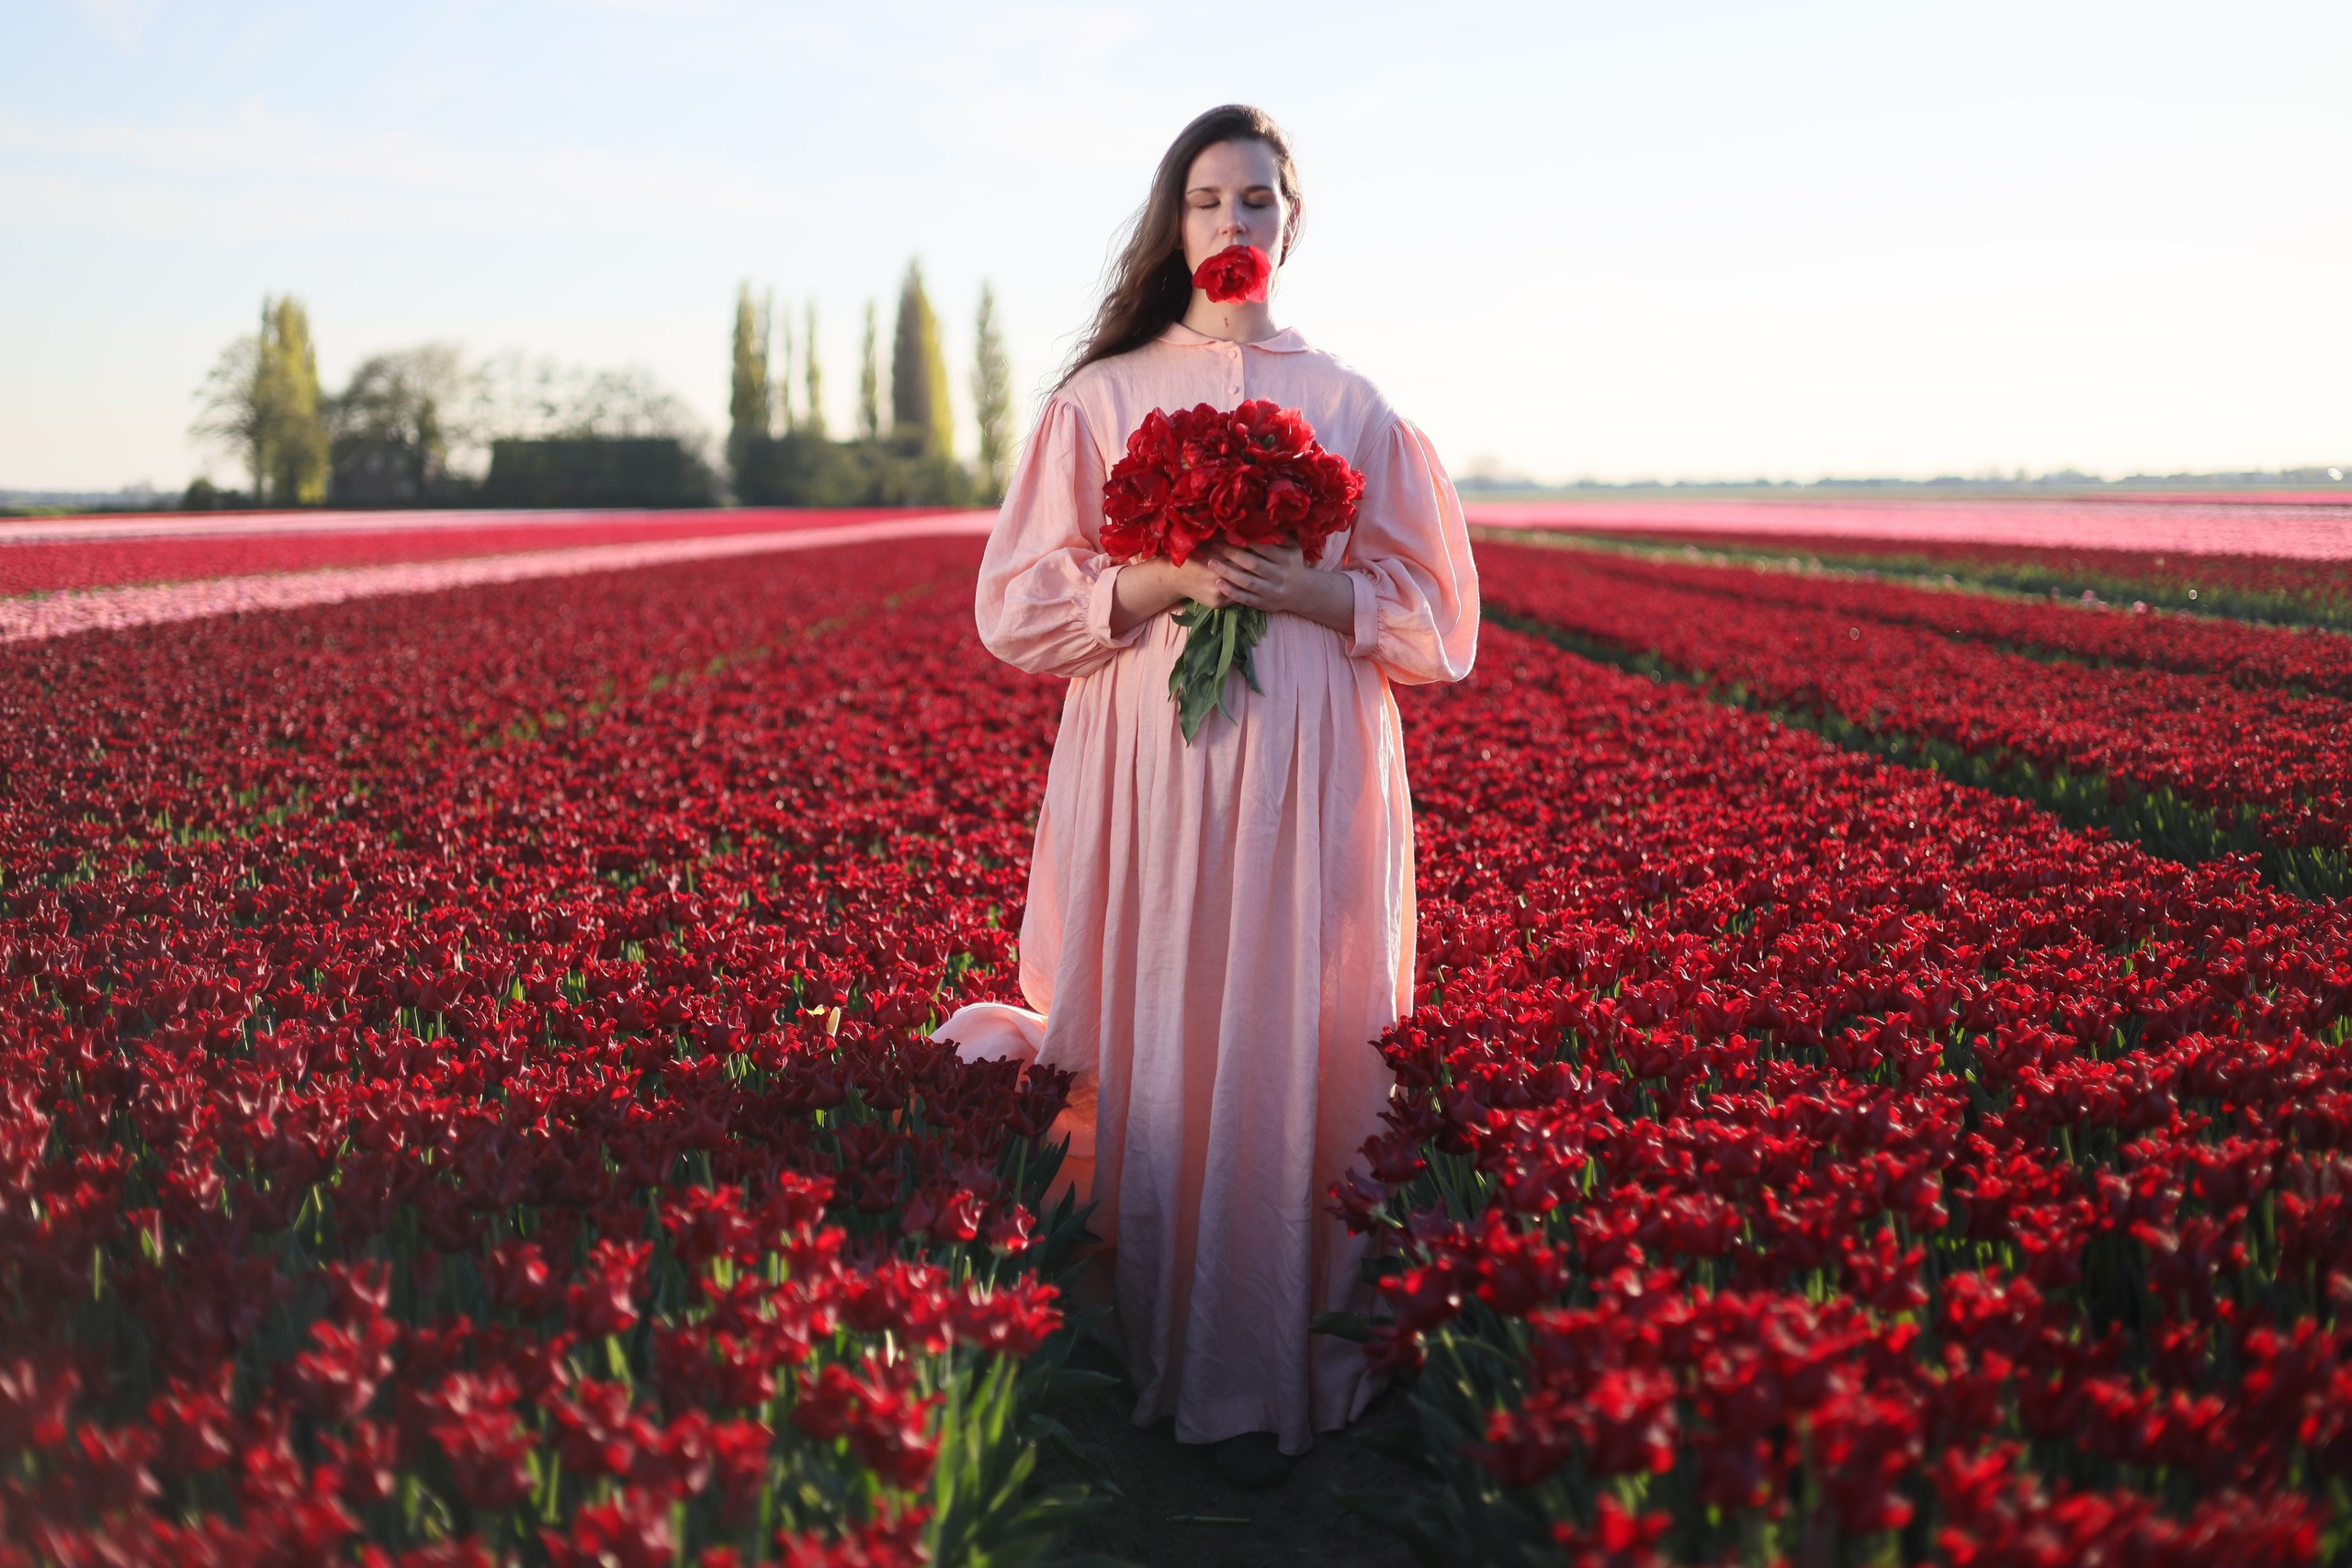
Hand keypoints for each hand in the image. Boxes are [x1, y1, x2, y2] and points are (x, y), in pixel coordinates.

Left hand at [1197, 541, 1358, 637]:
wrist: (1303, 593)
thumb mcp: (1292, 548)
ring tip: (1211, 563)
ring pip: (1248, 582)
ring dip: (1228, 573)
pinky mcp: (1266, 605)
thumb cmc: (1292, 564)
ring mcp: (1273, 592)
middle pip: (1253, 564)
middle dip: (1232, 554)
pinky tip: (1218, 583)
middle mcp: (1281, 575)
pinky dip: (1232, 592)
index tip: (1227, 532)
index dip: (1245, 540)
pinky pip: (1246, 599)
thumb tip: (1261, 517)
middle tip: (1214, 545)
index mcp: (1287, 559)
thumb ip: (1279, 536)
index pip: (1263, 548)